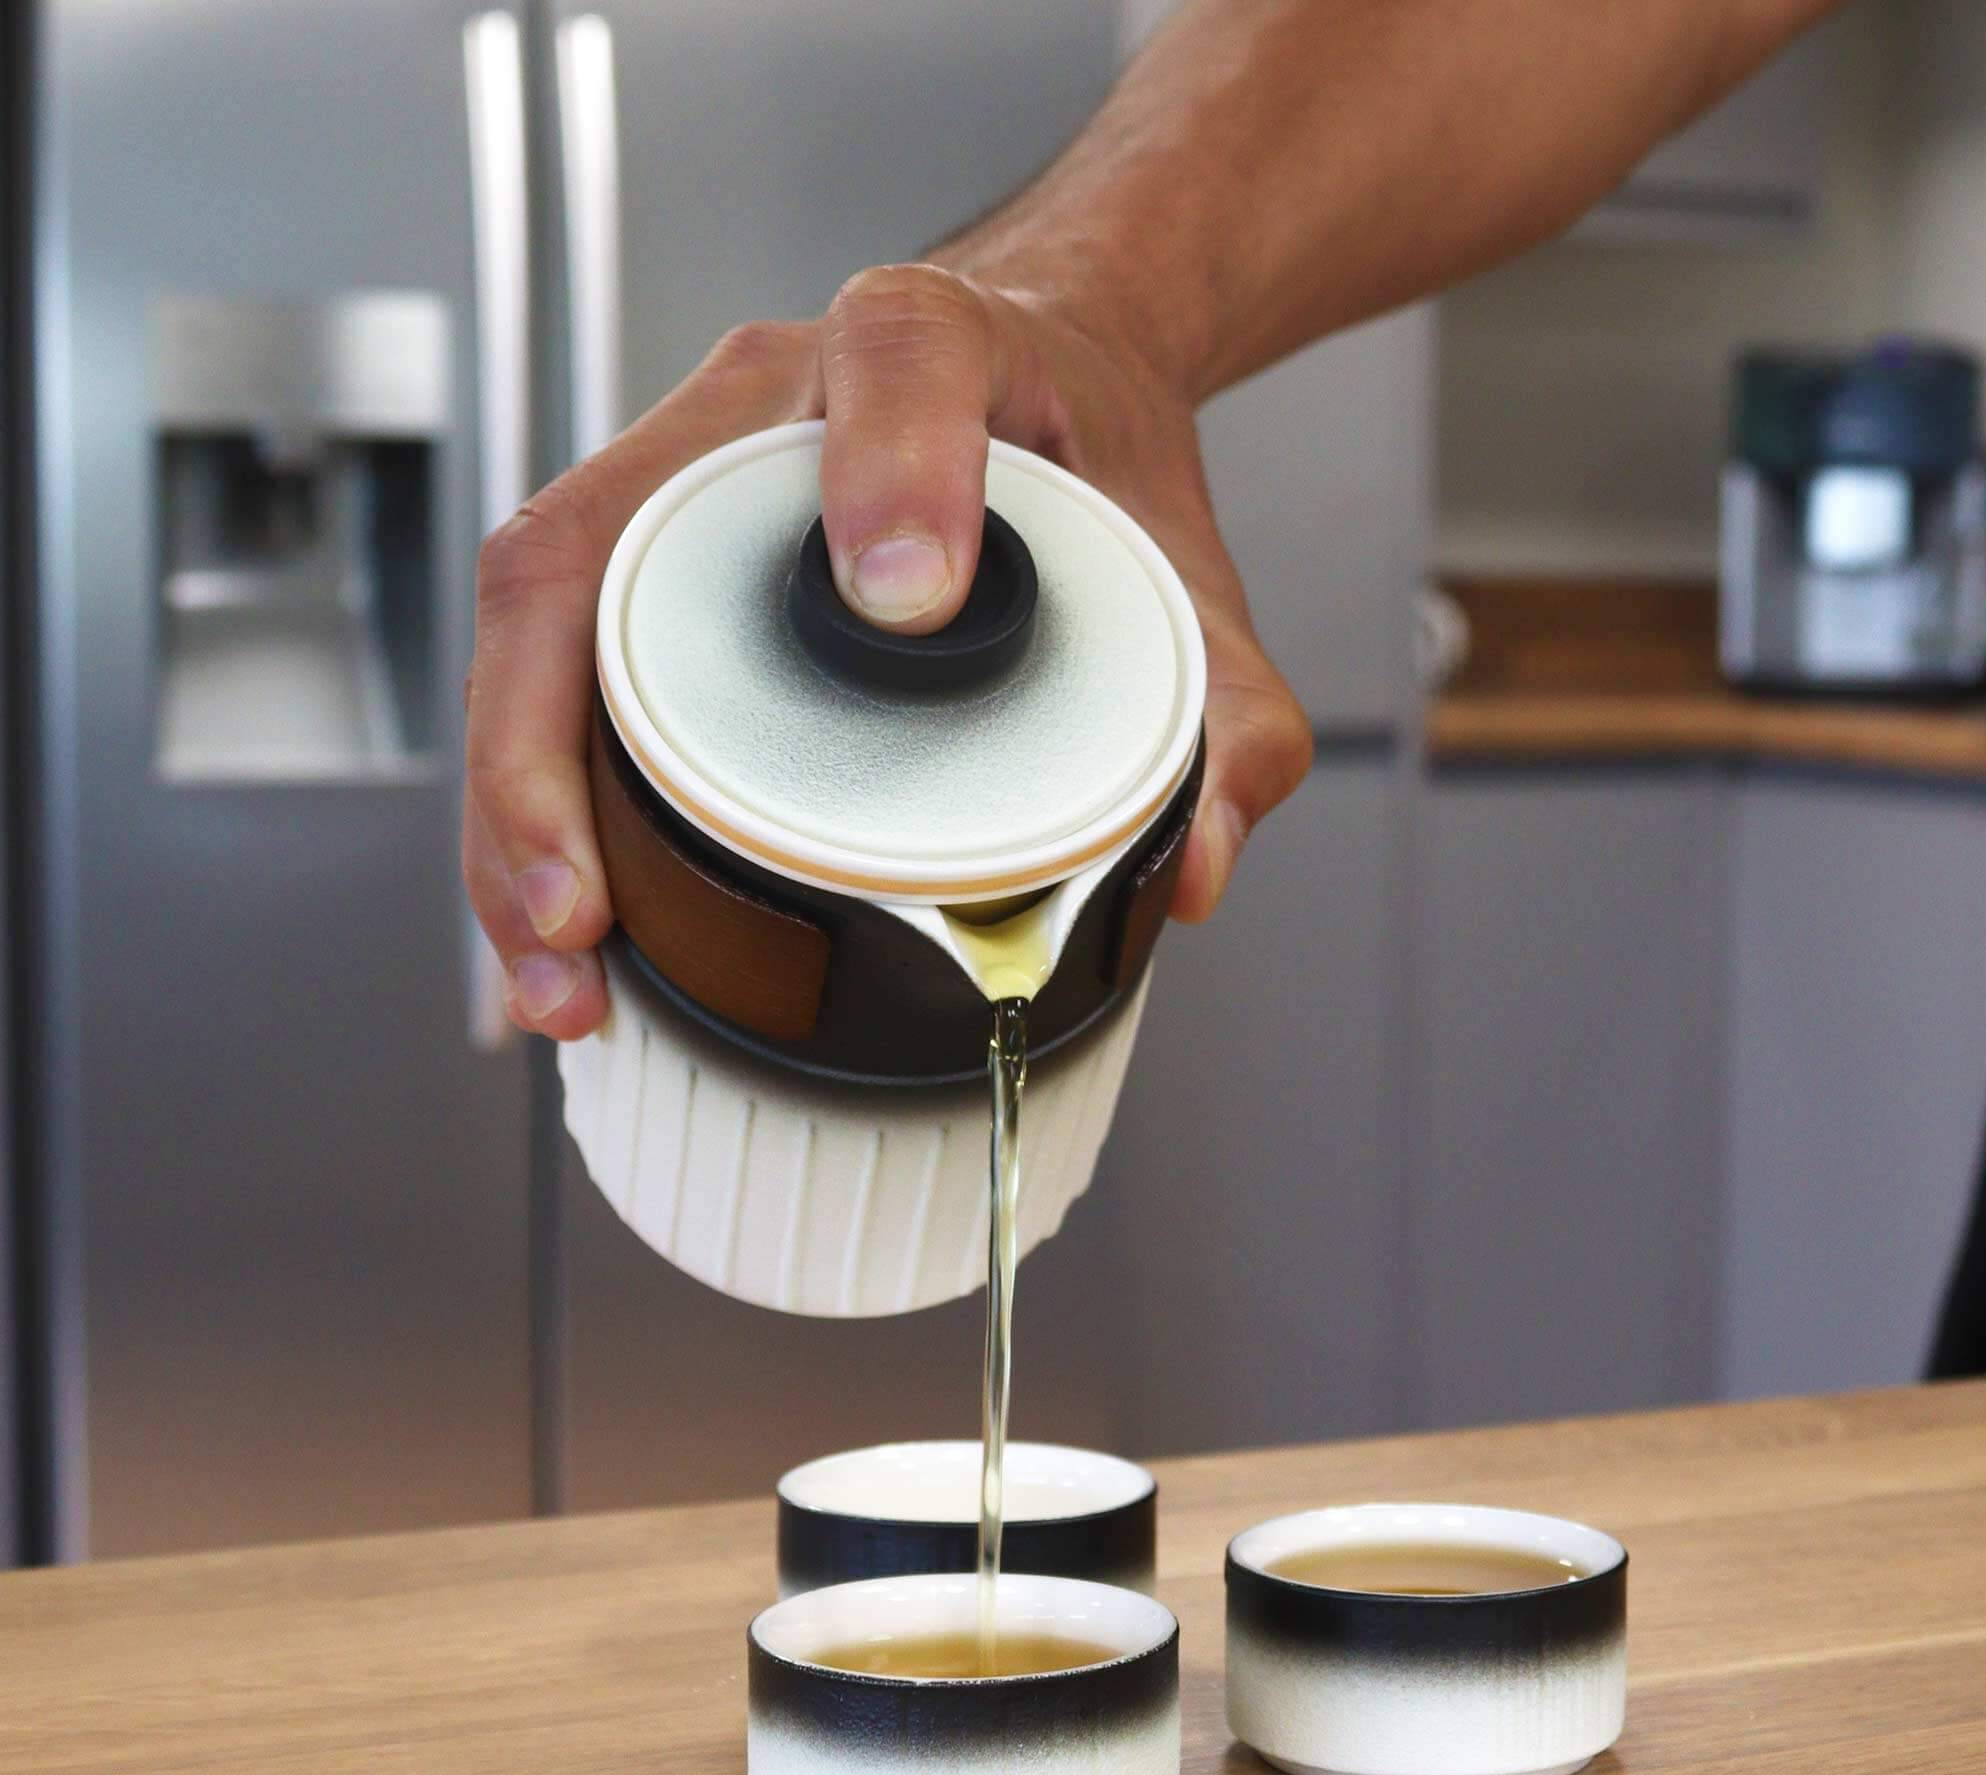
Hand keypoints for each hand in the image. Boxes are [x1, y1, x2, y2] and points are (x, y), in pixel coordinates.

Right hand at [463, 263, 1311, 1039]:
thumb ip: (1230, 713)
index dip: (891, 465)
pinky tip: (562, 923)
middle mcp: (760, 408)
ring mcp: (681, 476)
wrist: (1049, 385)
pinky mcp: (652, 554)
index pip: (899, 358)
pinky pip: (552, 663)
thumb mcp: (1183, 575)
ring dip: (509, 808)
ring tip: (559, 969)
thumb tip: (1190, 869)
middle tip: (581, 923)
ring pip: (534, 621)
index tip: (905, 603)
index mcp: (926, 348)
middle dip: (545, 761)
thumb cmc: (1088, 458)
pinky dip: (536, 804)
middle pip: (585, 544)